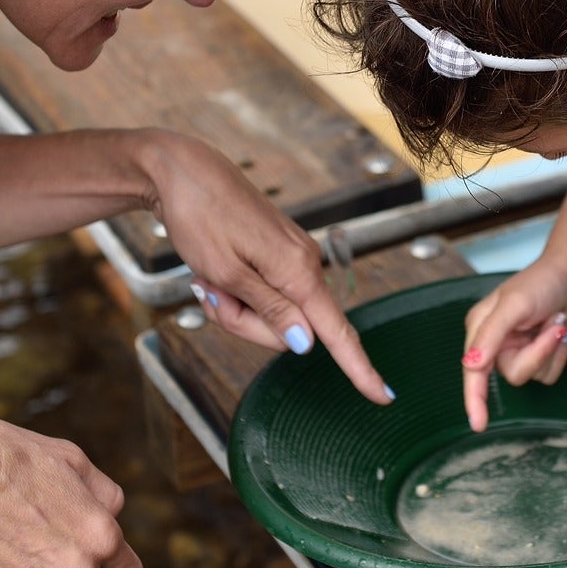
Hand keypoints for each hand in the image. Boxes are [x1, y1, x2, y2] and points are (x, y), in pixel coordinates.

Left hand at [140, 133, 392, 404]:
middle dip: (243, 323)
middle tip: (209, 291)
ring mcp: (291, 257)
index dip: (358, 368)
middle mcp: (303, 263)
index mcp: (297, 270)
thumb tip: (306, 343)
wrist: (182, 171)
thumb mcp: (226, 273)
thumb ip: (269, 311)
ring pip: (269, 313)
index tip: (384, 396)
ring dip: (233, 306)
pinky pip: (262, 292)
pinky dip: (234, 291)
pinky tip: (213, 270)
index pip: (335, 331)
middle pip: (288, 329)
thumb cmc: (199, 218)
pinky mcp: (277, 253)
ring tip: (208, 275)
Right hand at [459, 258, 566, 431]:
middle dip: (537, 354)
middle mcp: (497, 344)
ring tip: (555, 323)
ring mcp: (520, 350)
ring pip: (533, 376)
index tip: (478, 424)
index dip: (474, 400)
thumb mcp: (512, 305)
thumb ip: (490, 335)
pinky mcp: (540, 355)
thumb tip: (471, 365)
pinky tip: (560, 330)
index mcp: (480, 329)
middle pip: (513, 374)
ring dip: (550, 351)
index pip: (473, 371)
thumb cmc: (541, 282)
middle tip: (551, 328)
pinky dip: (560, 354)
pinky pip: (549, 373)